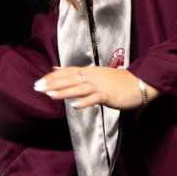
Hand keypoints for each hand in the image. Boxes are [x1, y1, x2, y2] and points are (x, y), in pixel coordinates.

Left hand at [34, 66, 155, 110]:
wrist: (139, 83)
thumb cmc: (117, 81)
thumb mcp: (95, 74)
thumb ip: (76, 72)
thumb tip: (56, 69)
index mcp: (89, 72)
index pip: (67, 73)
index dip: (52, 77)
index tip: (38, 82)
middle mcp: (92, 76)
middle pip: (69, 79)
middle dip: (52, 83)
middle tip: (37, 87)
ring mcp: (100, 85)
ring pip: (79, 88)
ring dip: (64, 92)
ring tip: (50, 95)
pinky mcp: (108, 95)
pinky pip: (95, 98)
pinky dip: (84, 102)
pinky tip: (74, 106)